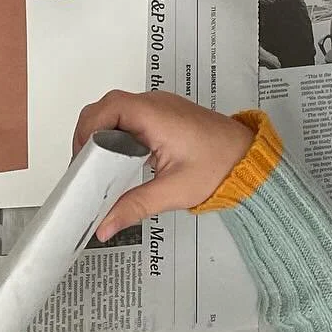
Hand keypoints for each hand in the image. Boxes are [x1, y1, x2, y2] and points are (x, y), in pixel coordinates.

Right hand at [74, 90, 254, 240]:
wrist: (250, 159)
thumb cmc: (219, 167)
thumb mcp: (172, 190)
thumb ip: (134, 206)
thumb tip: (102, 227)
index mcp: (154, 114)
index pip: (106, 109)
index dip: (86, 132)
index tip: (80, 163)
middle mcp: (155, 104)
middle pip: (107, 108)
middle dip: (90, 135)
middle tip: (85, 171)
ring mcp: (161, 108)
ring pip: (119, 112)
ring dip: (104, 136)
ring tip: (98, 171)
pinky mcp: (166, 117)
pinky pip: (133, 119)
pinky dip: (120, 136)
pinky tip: (120, 165)